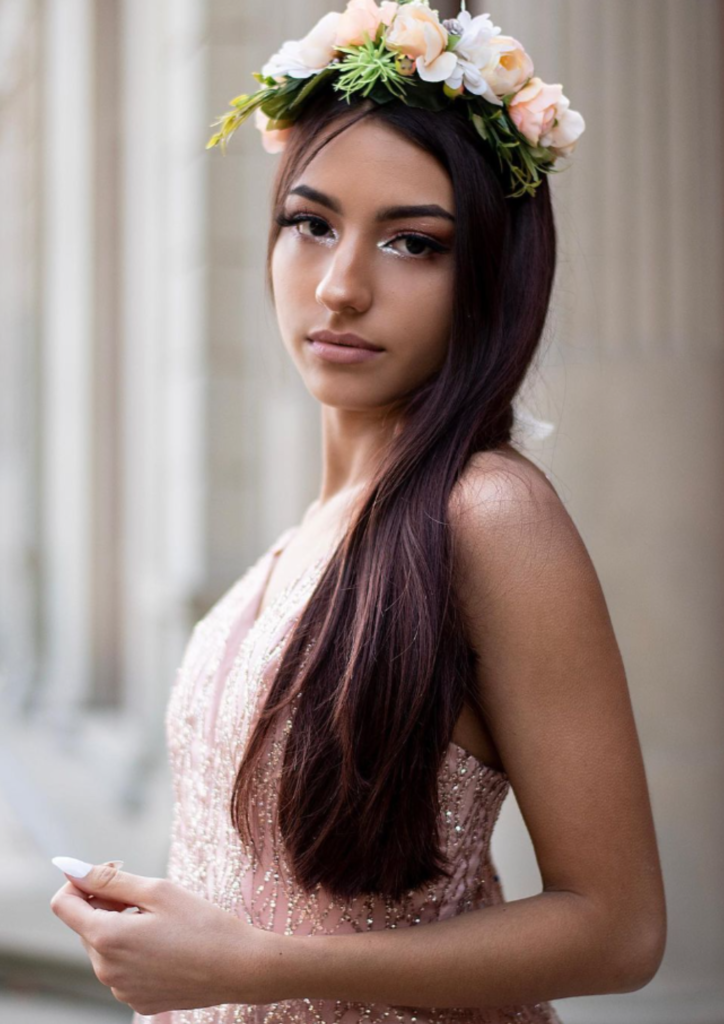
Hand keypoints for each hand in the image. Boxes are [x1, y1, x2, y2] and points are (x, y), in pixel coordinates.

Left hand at [49, 859, 279, 1014]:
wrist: (240, 968)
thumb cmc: (202, 923)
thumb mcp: (157, 891)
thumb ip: (109, 879)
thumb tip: (69, 866)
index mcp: (107, 938)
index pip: (63, 904)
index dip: (80, 881)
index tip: (113, 872)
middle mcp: (106, 970)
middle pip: (86, 925)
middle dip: (107, 904)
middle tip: (149, 895)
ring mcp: (121, 990)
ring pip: (105, 947)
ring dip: (122, 928)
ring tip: (164, 922)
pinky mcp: (137, 1001)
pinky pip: (123, 969)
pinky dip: (136, 952)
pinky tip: (168, 946)